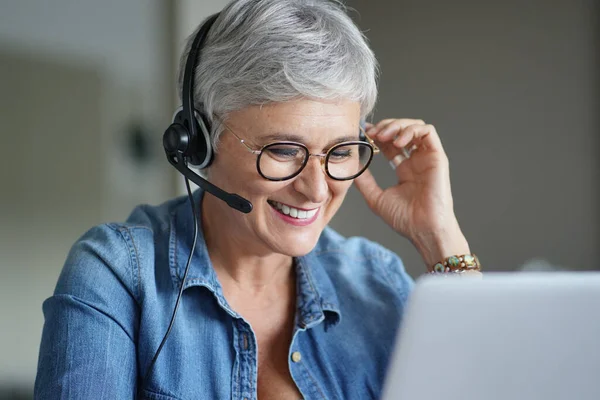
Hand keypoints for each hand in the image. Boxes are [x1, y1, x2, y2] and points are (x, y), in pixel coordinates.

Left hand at [354, 118, 469, 265]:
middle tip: (372, 132)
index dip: (377, 134)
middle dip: (385, 126)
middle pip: (402, 131)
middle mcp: (416, 161)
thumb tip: (351, 167)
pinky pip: (428, 132)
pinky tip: (398, 142)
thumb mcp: (376, 198)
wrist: (423, 229)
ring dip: (397, 125)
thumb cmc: (404, 219)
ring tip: (383, 136)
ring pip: (416, 126)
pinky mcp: (437, 157)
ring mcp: (427, 158)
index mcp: (404, 169)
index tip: (363, 132)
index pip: (390, 143)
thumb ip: (365, 181)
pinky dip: (412, 130)